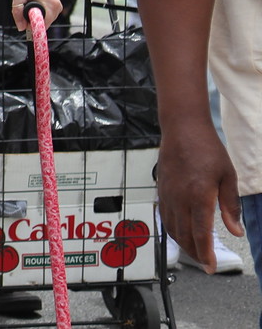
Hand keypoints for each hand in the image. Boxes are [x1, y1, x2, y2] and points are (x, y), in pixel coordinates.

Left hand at [10, 0, 63, 34]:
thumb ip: (17, 12)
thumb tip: (21, 27)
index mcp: (52, 5)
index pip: (43, 25)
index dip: (32, 25)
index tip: (23, 19)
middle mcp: (57, 7)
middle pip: (44, 24)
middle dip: (31, 20)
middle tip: (23, 8)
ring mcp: (57, 7)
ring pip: (44, 20)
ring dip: (33, 16)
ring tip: (28, 3)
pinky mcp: (54, 6)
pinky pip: (45, 16)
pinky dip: (37, 13)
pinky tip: (32, 4)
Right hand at [160, 117, 245, 271]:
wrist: (181, 128)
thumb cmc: (208, 149)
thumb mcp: (228, 176)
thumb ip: (230, 206)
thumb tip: (236, 231)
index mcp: (199, 196)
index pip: (200, 233)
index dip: (205, 253)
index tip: (211, 268)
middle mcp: (180, 198)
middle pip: (184, 235)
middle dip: (196, 253)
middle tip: (207, 265)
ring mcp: (168, 194)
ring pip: (172, 229)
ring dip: (184, 245)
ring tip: (196, 253)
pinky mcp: (161, 190)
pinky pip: (165, 217)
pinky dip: (173, 231)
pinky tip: (181, 234)